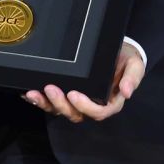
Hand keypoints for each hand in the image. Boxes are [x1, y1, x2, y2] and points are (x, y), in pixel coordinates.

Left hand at [22, 42, 144, 122]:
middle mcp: (91, 104)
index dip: (85, 107)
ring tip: (35, 93)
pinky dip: (39, 99)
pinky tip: (28, 92)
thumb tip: (127, 92)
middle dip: (61, 104)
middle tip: (51, 88)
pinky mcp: (66, 92)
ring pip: (61, 109)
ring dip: (47, 104)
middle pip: (75, 113)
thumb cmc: (126, 59)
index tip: (74, 94)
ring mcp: (77, 100)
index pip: (97, 112)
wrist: (117, 50)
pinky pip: (51, 101)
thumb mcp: (135, 65)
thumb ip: (132, 78)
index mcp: (109, 102)